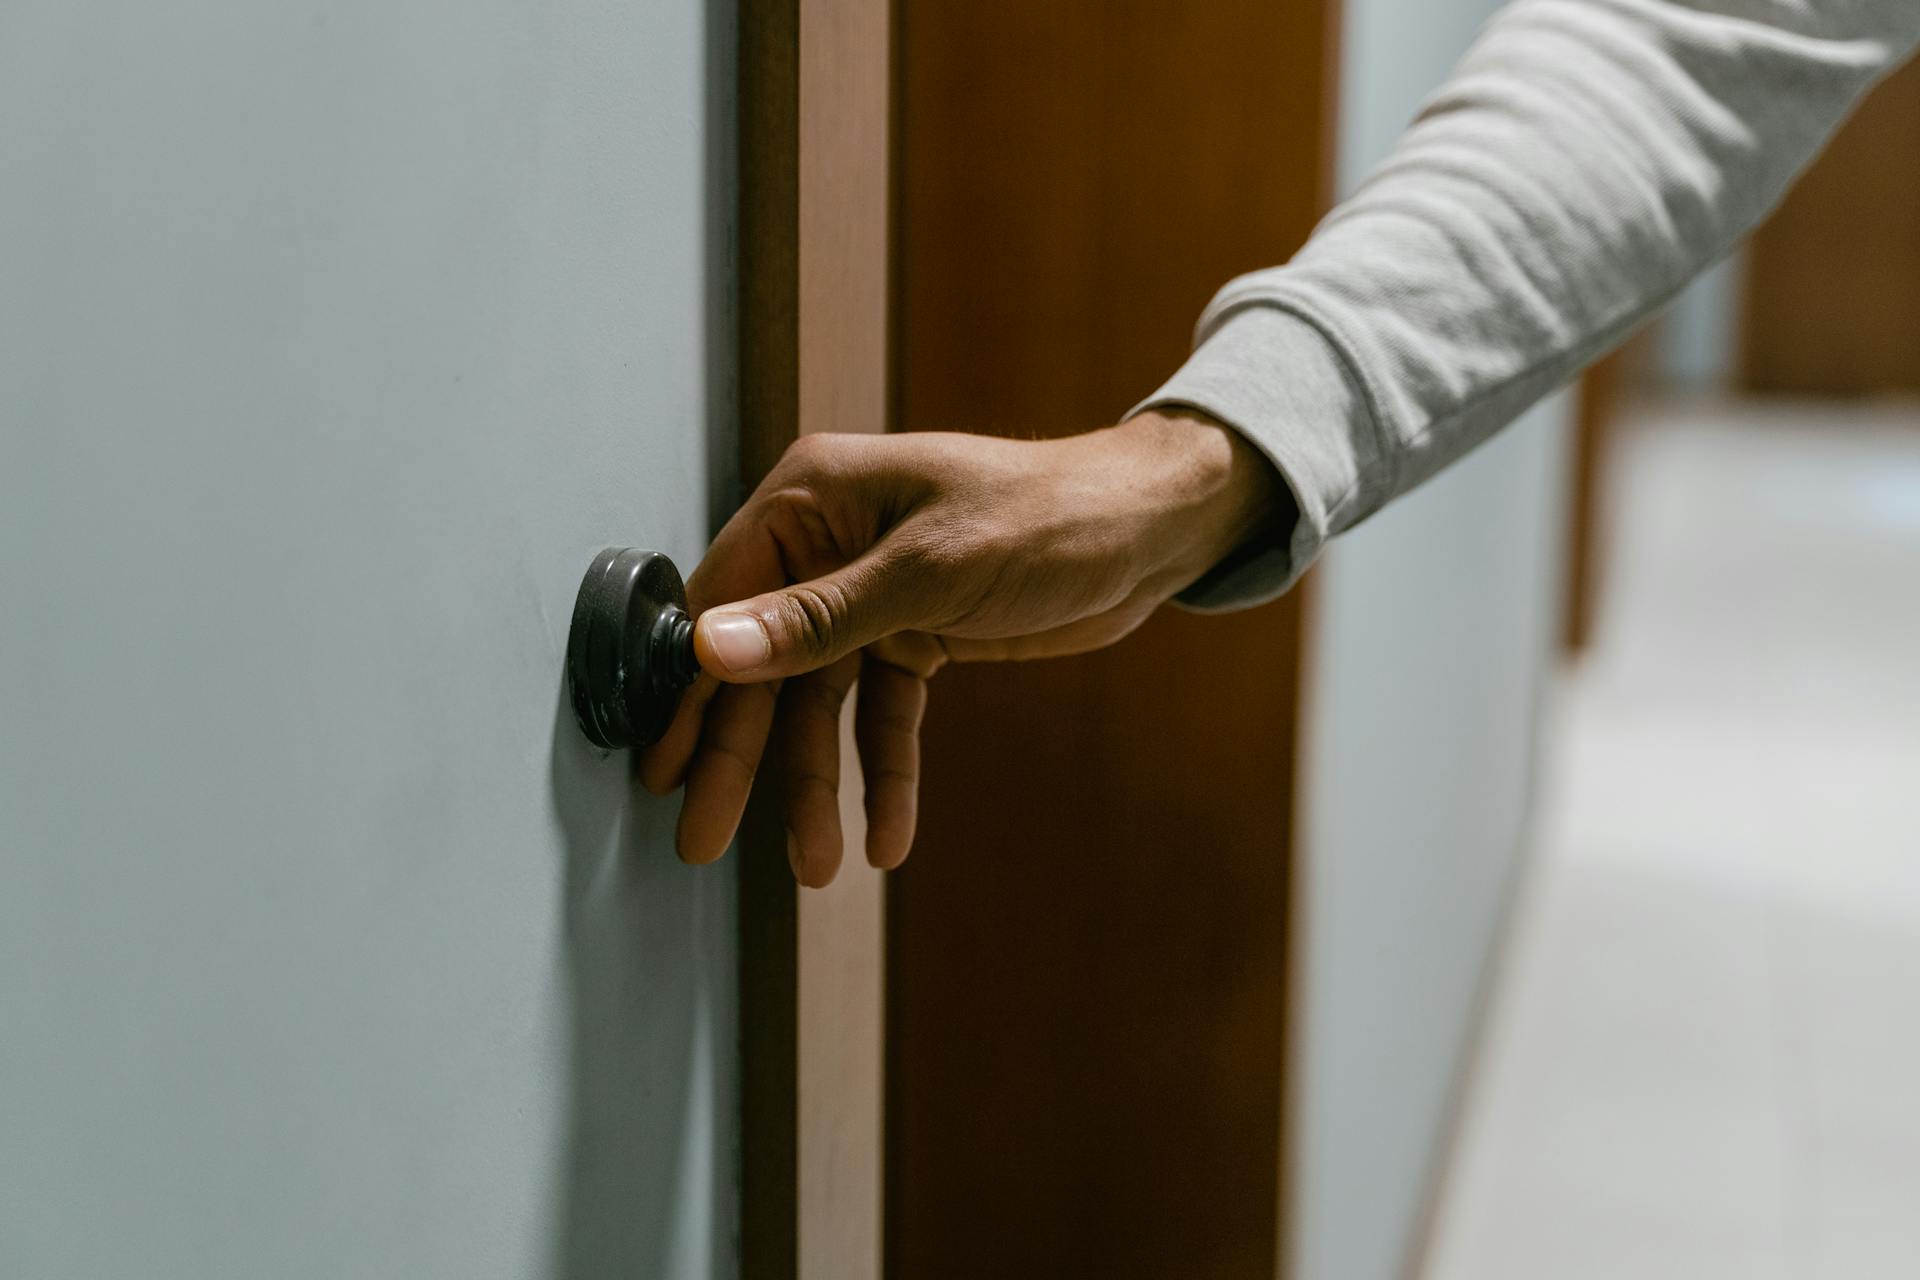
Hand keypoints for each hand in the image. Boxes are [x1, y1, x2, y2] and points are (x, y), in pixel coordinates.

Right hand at [637, 409, 1282, 885]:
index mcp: (812, 501)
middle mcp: (829, 546)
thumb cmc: (1049, 516)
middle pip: (765, 665)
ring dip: (818, 784)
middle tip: (704, 840)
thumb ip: (818, 619)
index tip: (665, 769)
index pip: (724, 603)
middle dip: (742, 757)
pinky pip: (883, 716)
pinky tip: (886, 836)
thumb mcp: (929, 572)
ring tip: (817, 864)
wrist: (1151, 532)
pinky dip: (884, 774)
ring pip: (821, 704)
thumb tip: (714, 649)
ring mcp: (871, 596)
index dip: (693, 690)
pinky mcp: (916, 637)